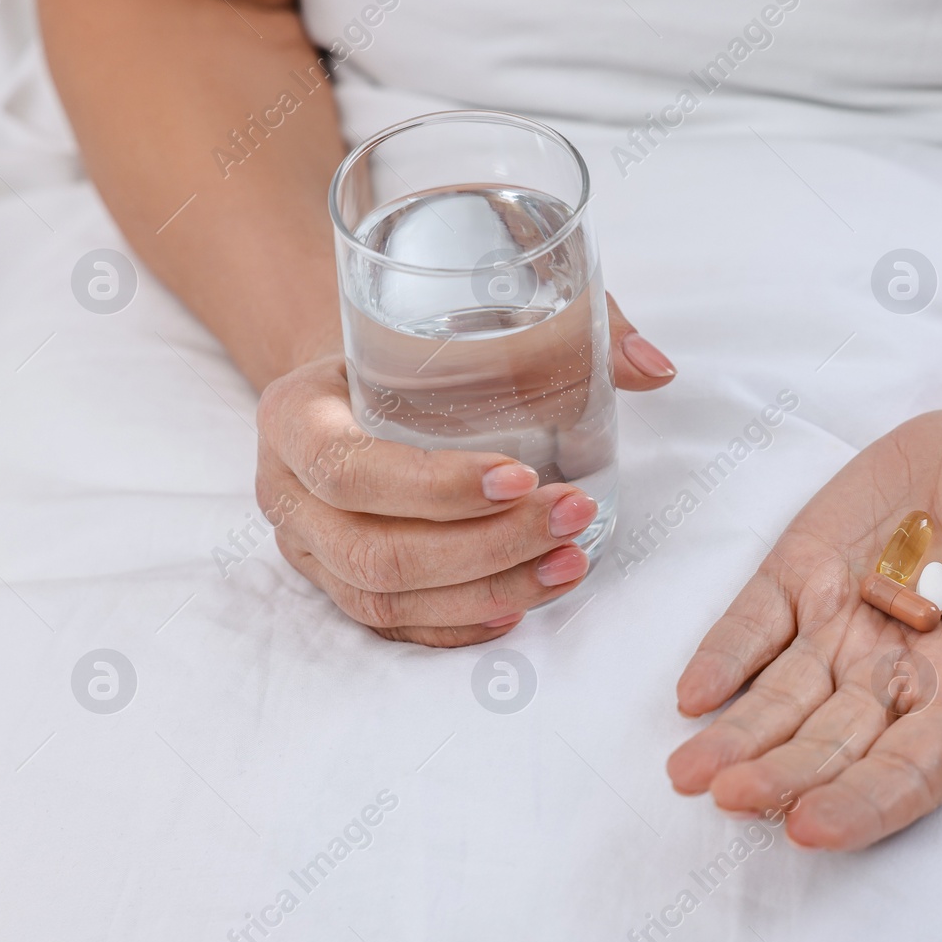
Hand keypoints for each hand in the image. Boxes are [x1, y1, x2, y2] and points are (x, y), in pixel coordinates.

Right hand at [255, 294, 673, 646]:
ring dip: (487, 589)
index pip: (350, 468)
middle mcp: (286, 490)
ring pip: (386, 598)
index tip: (523, 477)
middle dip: (485, 547)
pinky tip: (522, 606)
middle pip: (374, 550)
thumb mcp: (466, 314)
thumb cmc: (412, 342)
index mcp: (294, 413)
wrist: (352, 370)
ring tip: (569, 564)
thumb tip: (655, 367)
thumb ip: (565, 327)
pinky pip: (393, 626)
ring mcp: (308, 549)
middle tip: (571, 518)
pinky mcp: (337, 584)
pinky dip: (459, 623)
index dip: (436, 486)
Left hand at [666, 404, 941, 849]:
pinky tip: (693, 694)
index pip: (909, 771)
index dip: (860, 803)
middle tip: (730, 795)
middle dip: (780, 775)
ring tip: (688, 772)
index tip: (811, 827)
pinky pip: (754, 622)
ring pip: (780, 697)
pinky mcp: (803, 572)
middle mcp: (896, 676)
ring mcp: (842, 624)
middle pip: (830, 744)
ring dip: (735, 736)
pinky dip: (722, 657)